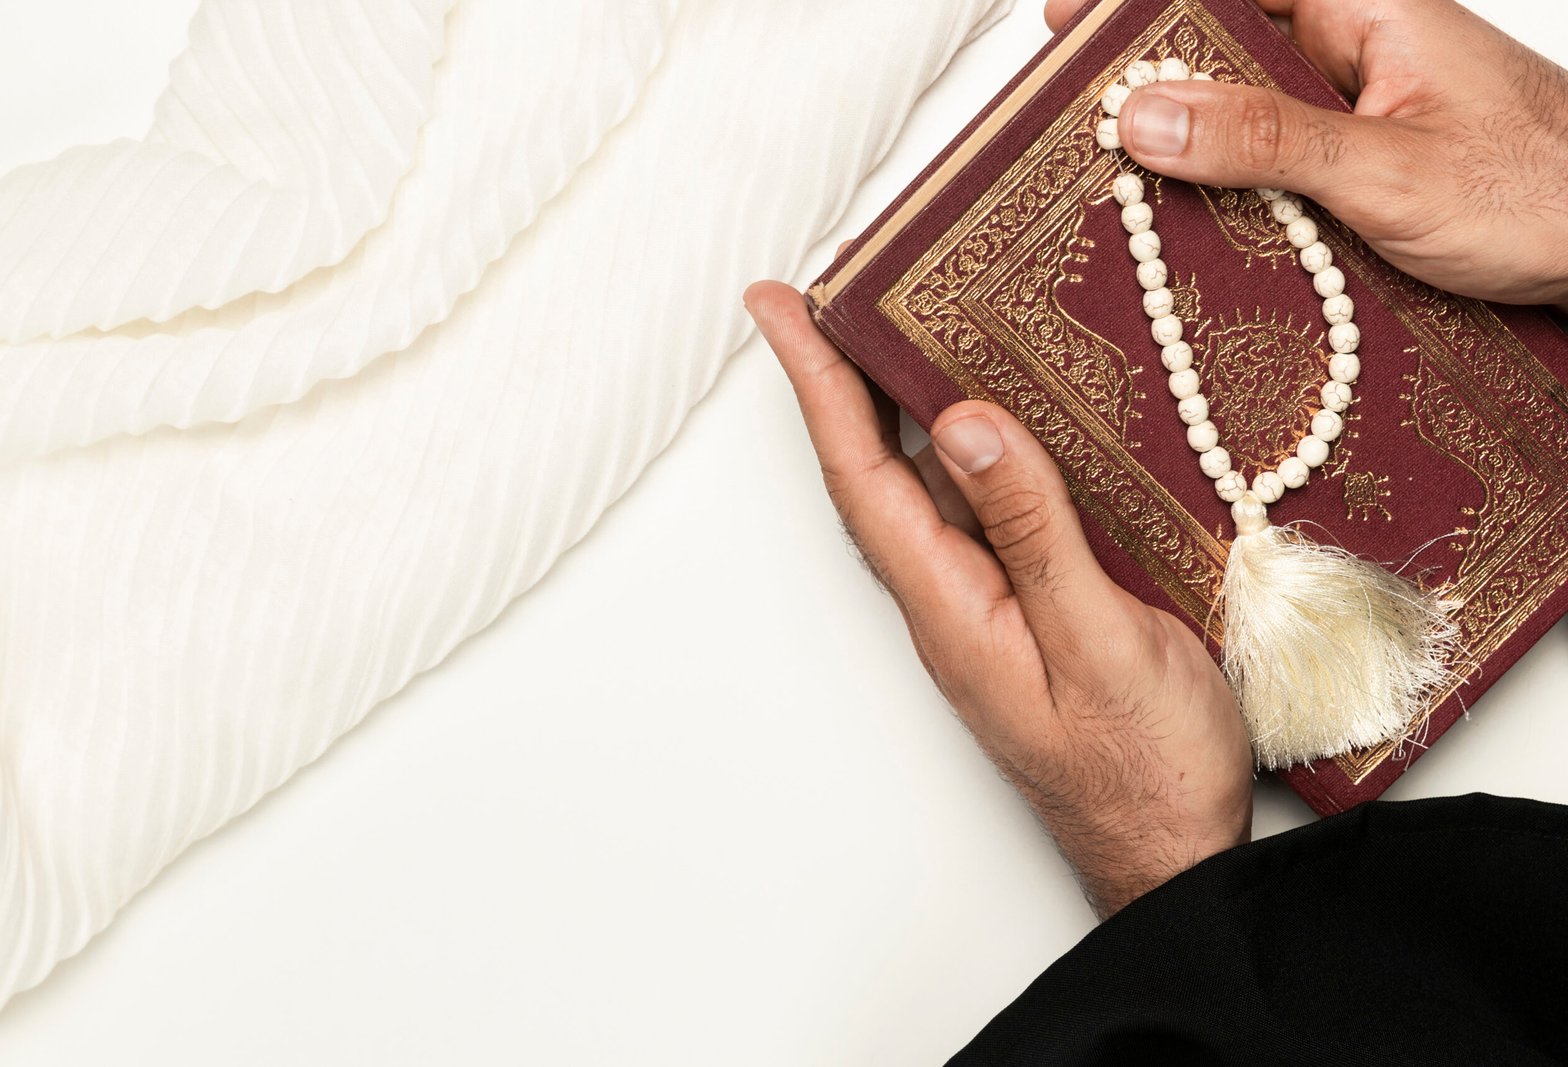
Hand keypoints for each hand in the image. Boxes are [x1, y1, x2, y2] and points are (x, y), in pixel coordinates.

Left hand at [745, 282, 1252, 917]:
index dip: (817, 382)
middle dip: (845, 374)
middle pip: (881, 467)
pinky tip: (1005, 413)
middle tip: (833, 287)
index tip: (778, 307)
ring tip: (909, 319)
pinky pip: (987, 509)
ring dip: (911, 402)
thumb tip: (967, 425)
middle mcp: (953, 598)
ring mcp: (988, 603)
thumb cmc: (1139, 771)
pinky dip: (981, 447)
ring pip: (935, 483)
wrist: (1169, 853)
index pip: (862, 474)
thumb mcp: (1099, 643)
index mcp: (952, 606)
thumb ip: (1034, 534)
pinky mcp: (1028, 607)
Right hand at [1045, 0, 1567, 306]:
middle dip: (1146, 90)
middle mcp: (1353, 49)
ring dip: (1188, 156)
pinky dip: (1229, 196)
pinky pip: (1268, 166)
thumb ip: (1265, 141)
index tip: (1064, 31)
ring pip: (1239, 116)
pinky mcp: (1357, 165)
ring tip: (1125, 195)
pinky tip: (1203, 234)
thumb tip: (1145, 115)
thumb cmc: (1549, 191)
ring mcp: (1354, 109)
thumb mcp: (1390, 171)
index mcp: (1363, 9)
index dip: (1138, 9)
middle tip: (1078, 134)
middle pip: (1218, 49)